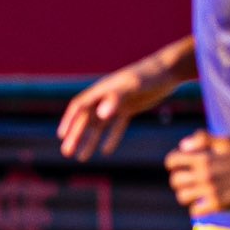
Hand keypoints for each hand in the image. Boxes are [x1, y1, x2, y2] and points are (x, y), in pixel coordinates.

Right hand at [58, 63, 176, 159]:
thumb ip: (115, 99)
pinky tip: (106, 152)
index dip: (69, 121)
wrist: (168, 70)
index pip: (79, 107)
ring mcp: (117, 104)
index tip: (62, 136)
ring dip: (89, 141)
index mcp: (101, 90)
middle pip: (86, 119)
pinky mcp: (130, 108)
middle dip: (76, 136)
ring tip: (81, 158)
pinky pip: (116, 126)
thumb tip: (101, 115)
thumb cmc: (148, 75)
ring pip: (99, 126)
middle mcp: (106, 97)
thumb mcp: (132, 86)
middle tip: (66, 153)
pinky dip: (111, 138)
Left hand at [165, 131, 229, 216]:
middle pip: (175, 181)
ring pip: (182, 197)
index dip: (174, 163)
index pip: (172, 161)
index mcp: (203, 158)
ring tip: (196, 193)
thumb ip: (202, 139)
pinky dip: (197, 208)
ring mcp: (210, 190)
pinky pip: (195, 211)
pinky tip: (204, 204)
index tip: (181, 166)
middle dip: (180, 180)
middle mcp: (203, 174)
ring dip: (187, 195)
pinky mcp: (218, 204)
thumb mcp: (225, 141)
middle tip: (190, 181)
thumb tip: (183, 146)